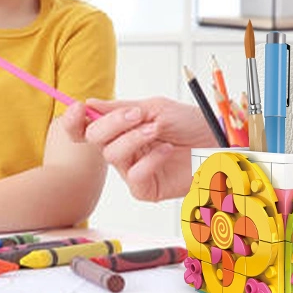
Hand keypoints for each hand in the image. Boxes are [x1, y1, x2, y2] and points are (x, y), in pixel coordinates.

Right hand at [62, 97, 214, 201]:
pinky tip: (166, 150)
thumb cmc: (190, 123)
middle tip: (137, 115)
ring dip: (134, 138)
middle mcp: (123, 149)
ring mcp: (132, 169)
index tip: (79, 108)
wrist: (217, 142)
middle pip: (94, 139)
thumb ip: (121, 108)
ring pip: (112, 155)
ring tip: (156, 130)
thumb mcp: (154, 108)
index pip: (86, 127)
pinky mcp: (145, 189)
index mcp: (121, 128)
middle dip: (111, 124)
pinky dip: (150, 159)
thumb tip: (90, 104)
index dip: (75, 119)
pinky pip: (134, 175)